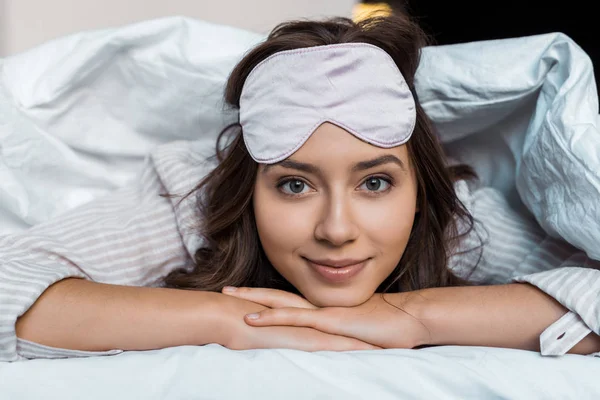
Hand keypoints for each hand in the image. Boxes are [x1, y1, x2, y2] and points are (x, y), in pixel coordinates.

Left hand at [221, 287, 430, 348]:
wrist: (407, 320)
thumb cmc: (386, 329)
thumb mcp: (356, 333)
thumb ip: (339, 335)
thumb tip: (330, 343)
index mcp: (323, 308)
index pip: (288, 300)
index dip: (266, 297)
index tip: (244, 296)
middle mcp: (318, 305)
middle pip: (277, 296)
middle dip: (250, 293)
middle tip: (225, 289)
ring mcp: (322, 312)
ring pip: (280, 303)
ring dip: (253, 300)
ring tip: (229, 297)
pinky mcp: (328, 321)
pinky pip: (295, 319)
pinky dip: (272, 317)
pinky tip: (253, 318)